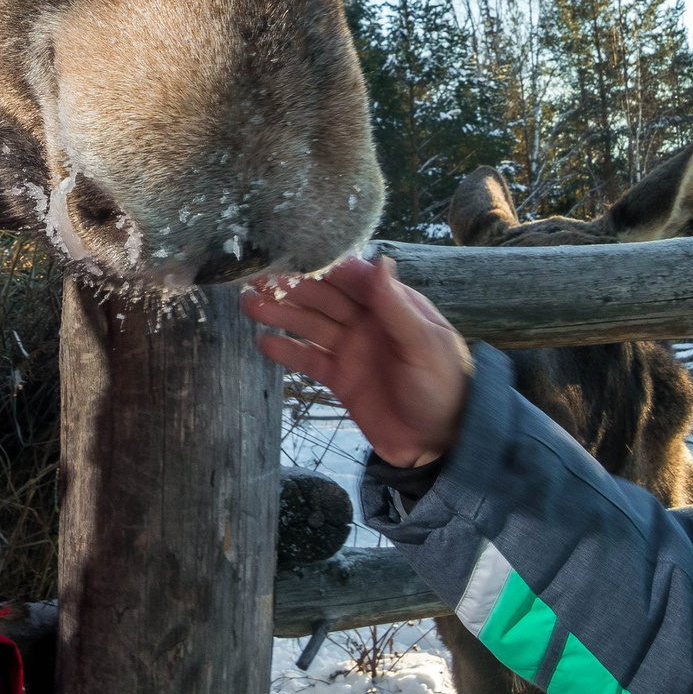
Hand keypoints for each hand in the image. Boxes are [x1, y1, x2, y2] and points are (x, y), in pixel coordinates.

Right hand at [243, 256, 470, 467]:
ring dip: (280, 314)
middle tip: (256, 276)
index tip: (291, 251)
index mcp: (392, 306)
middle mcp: (367, 322)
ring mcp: (351, 350)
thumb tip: (379, 260)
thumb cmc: (444, 387)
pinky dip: (285, 351)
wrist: (439, 443)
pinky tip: (262, 342)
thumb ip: (396, 306)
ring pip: (309, 325)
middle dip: (292, 287)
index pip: (353, 278)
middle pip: (323, 298)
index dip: (323, 264)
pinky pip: (308, 360)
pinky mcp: (340, 378)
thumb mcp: (424, 345)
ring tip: (248, 304)